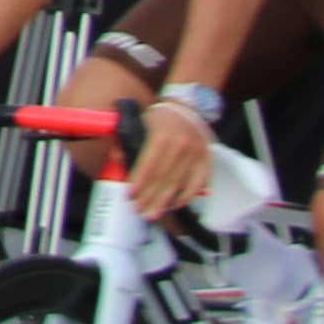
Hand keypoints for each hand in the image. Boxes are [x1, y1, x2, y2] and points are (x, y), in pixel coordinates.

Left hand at [123, 92, 217, 221]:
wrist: (188, 108)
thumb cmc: (159, 119)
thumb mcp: (139, 121)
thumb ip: (126, 138)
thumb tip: (117, 158)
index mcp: (162, 135)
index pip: (148, 164)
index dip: (139, 182)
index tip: (130, 196)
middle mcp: (181, 145)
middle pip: (163, 178)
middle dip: (149, 197)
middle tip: (139, 211)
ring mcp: (196, 154)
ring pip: (178, 184)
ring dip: (164, 202)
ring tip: (153, 214)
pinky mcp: (206, 160)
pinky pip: (198, 183)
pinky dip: (186, 196)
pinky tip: (174, 205)